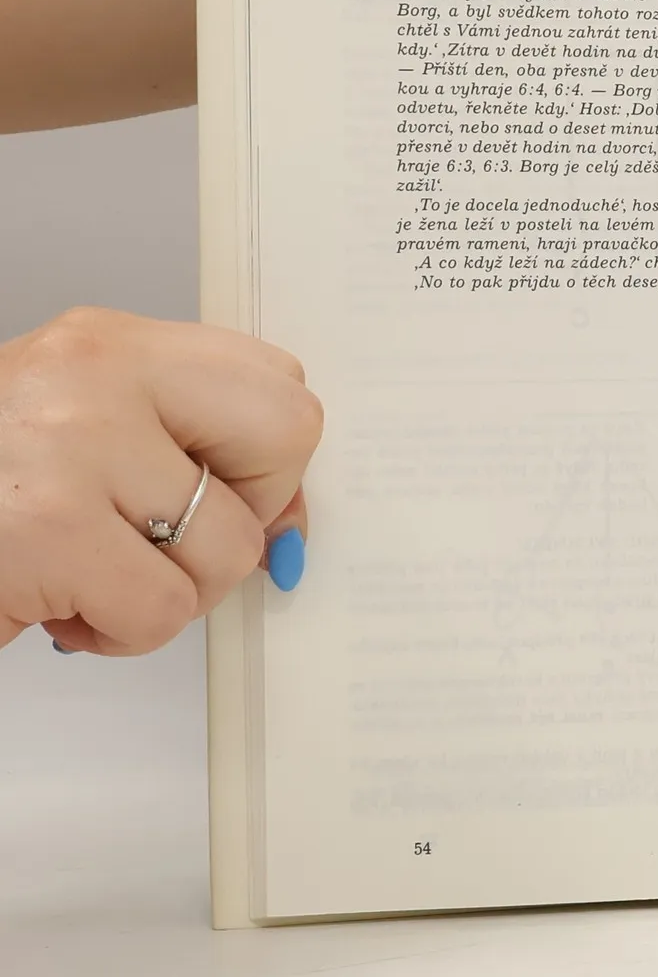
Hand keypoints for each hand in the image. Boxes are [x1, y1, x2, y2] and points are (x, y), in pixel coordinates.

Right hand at [0, 310, 322, 655]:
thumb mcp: (82, 438)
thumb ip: (184, 452)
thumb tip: (291, 519)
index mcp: (109, 342)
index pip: (275, 378)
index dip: (267, 459)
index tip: (226, 496)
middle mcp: (93, 373)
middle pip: (287, 434)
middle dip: (247, 515)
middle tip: (169, 542)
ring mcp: (71, 446)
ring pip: (230, 546)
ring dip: (169, 594)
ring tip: (90, 579)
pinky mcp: (47, 528)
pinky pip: (163, 609)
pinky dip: (122, 633)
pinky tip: (59, 610)